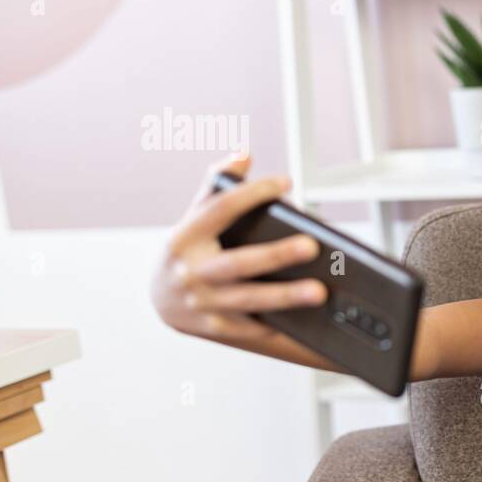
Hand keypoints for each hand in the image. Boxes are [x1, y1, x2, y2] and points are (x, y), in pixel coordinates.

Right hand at [150, 150, 327, 342]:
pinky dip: (275, 324)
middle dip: (276, 254)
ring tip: (320, 291)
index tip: (286, 182)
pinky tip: (306, 319)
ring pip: (248, 299)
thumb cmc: (189, 249)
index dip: (251, 194)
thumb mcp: (195, 217)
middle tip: (312, 245)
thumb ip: (218, 186)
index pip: (219, 209)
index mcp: (186, 236)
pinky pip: (248, 328)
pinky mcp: (212, 328)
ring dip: (285, 296)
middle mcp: (190, 270)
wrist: (161, 299)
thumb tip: (244, 153)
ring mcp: (200, 302)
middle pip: (238, 262)